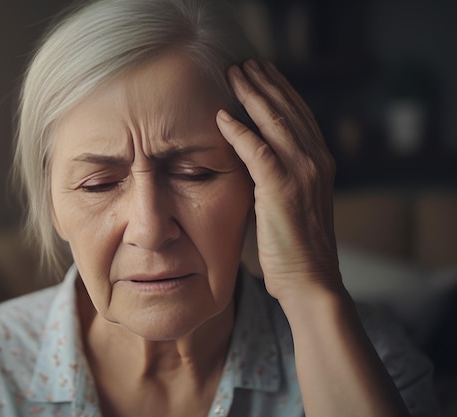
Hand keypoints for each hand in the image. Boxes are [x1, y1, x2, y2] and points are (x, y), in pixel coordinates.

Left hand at [216, 60, 341, 301]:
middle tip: (244, 64)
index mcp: (320, 163)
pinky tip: (222, 116)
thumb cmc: (295, 247)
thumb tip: (256, 161)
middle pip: (288, 109)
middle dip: (265, 83)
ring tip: (233, 75)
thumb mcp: (294, 203)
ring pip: (274, 122)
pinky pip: (256, 150)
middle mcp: (315, 161)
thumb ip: (280, 177)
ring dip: (251, 95)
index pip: (299, 115)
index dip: (280, 90)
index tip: (262, 73)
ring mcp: (302, 173)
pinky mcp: (281, 189)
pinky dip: (238, 131)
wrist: (310, 279)